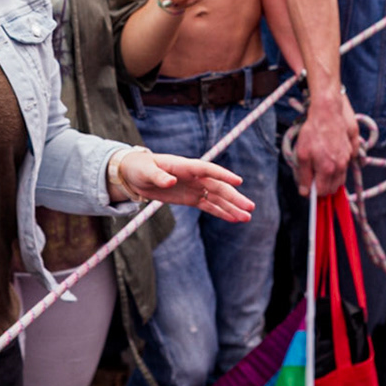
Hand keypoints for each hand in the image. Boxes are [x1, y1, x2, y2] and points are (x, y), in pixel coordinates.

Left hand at [116, 150, 253, 220]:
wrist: (135, 174)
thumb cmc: (140, 168)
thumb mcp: (146, 171)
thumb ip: (159, 177)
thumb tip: (170, 182)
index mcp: (185, 166)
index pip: (208, 170)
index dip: (223, 175)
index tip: (239, 181)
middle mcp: (194, 177)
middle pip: (218, 187)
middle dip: (234, 197)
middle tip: (250, 207)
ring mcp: (194, 188)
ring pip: (217, 198)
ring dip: (232, 207)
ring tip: (247, 217)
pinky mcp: (191, 198)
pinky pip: (209, 206)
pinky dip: (221, 212)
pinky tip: (234, 219)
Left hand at [291, 94, 358, 192]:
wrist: (327, 111)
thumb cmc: (312, 131)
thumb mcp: (302, 154)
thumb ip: (304, 175)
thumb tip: (305, 192)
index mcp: (328, 169)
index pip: (322, 192)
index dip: (313, 191)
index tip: (307, 185)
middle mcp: (341, 166)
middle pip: (333, 187)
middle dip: (323, 186)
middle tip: (313, 175)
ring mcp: (348, 158)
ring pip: (341, 177)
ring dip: (331, 177)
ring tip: (320, 166)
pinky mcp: (352, 149)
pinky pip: (347, 164)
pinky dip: (339, 166)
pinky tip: (331, 157)